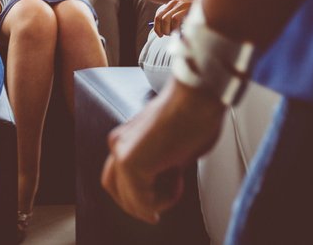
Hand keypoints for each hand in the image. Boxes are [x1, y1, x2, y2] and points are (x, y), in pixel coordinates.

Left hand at [103, 79, 226, 222]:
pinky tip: (178, 180)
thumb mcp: (175, 148)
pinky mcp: (131, 162)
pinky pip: (142, 200)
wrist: (197, 98)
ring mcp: (122, 152)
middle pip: (116, 190)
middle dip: (139, 206)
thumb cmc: (193, 115)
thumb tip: (168, 179)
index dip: (137, 196)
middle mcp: (118, 144)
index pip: (119, 179)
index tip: (156, 202)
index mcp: (126, 139)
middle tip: (157, 213)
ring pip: (128, 199)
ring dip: (154, 203)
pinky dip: (163, 200)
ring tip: (176, 185)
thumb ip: (164, 165)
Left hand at [152, 0, 191, 36]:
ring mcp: (180, 4)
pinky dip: (175, 27)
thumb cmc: (194, 16)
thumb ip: (172, 22)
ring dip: (169, 29)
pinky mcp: (186, 8)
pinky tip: (181, 31)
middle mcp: (174, 3)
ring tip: (175, 34)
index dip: (157, 27)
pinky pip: (175, 19)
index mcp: (170, 5)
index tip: (159, 35)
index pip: (158, 15)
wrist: (208, 6)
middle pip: (161, 17)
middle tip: (168, 35)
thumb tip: (162, 33)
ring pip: (167, 18)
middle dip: (162, 29)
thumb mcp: (181, 17)